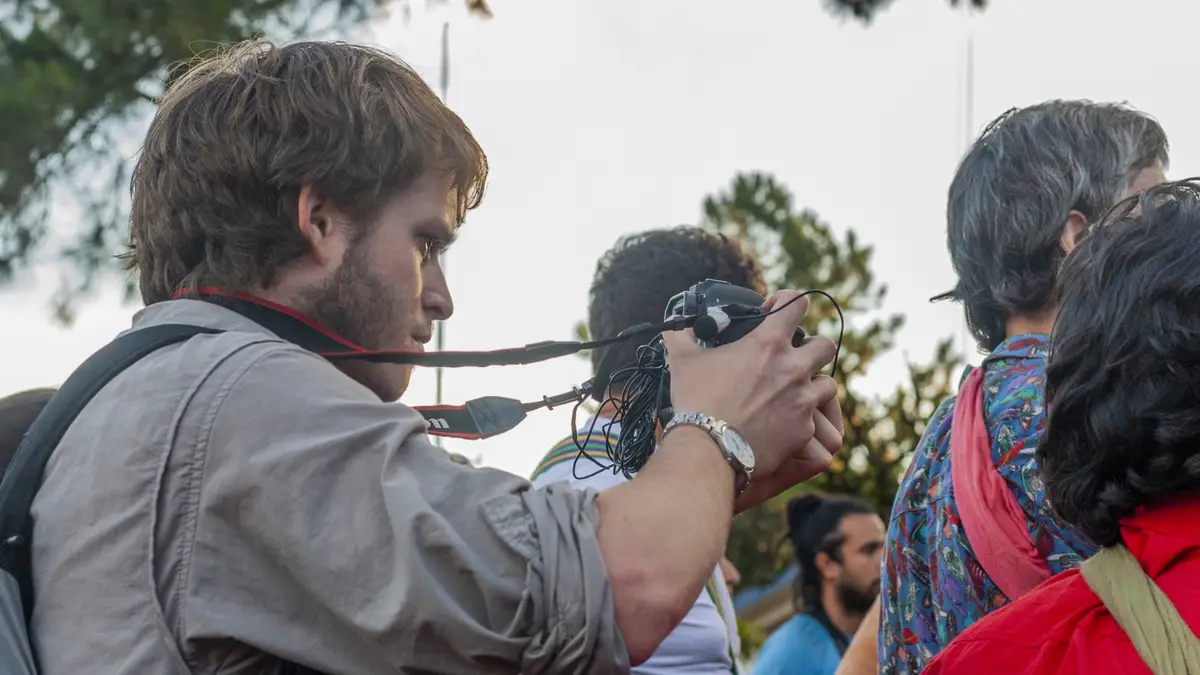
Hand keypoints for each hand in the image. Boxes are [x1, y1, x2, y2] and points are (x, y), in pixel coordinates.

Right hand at [663, 290, 842, 511]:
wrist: (709, 450)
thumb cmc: (696, 401)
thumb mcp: (683, 362)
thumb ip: (681, 337)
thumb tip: (673, 325)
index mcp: (767, 344)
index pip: (797, 303)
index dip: (790, 301)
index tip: (779, 310)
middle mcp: (792, 369)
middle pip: (826, 345)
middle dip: (814, 348)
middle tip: (795, 357)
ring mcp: (802, 401)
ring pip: (828, 385)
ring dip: (814, 386)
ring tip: (795, 393)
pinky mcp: (804, 430)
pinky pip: (814, 421)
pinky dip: (803, 421)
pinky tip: (784, 424)